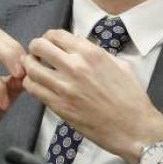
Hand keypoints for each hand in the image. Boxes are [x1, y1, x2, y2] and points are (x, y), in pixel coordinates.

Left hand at [22, 29, 162, 162]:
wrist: (133, 128)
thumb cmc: (131, 97)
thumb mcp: (119, 65)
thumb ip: (96, 53)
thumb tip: (79, 46)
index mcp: (91, 53)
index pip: (57, 35)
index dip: (48, 37)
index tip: (48, 43)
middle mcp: (75, 66)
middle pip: (39, 47)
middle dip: (35, 48)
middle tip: (37, 54)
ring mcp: (65, 87)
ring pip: (32, 68)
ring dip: (29, 66)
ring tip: (33, 69)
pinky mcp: (59, 106)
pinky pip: (34, 89)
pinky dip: (31, 84)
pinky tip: (36, 85)